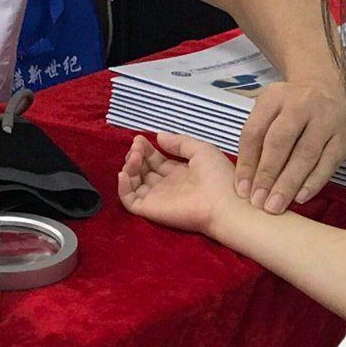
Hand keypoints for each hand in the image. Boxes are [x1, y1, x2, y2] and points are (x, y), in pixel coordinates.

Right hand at [119, 133, 241, 236]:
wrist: (223, 203)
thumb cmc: (217, 176)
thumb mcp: (201, 150)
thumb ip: (180, 143)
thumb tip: (159, 137)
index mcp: (179, 173)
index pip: (156, 161)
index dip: (146, 149)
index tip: (140, 138)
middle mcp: (166, 185)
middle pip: (143, 170)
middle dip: (136, 155)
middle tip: (137, 146)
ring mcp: (157, 198)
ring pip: (133, 183)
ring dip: (129, 167)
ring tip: (135, 156)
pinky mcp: (150, 209)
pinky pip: (129, 201)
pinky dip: (122, 187)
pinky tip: (124, 172)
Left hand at [235, 77, 345, 214]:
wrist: (331, 89)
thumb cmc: (291, 110)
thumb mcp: (270, 112)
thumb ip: (256, 143)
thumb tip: (246, 185)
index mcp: (275, 97)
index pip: (255, 131)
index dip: (246, 163)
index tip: (242, 191)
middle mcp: (302, 104)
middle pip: (280, 141)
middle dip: (267, 174)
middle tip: (258, 202)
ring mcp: (327, 119)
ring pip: (306, 154)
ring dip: (288, 183)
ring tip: (276, 206)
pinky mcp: (345, 137)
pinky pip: (328, 164)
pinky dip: (313, 182)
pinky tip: (300, 198)